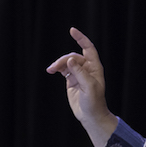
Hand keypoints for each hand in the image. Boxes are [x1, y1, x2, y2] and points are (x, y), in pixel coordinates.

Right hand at [46, 27, 116, 146]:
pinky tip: (51, 70)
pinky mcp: (71, 80)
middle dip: (63, 60)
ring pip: (66, 62)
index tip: (72, 30)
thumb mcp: (89, 87)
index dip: (81, 38)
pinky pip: (63, 69)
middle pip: (73, 56)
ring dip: (58, 64)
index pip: (88, 48)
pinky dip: (57, 68)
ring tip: (50, 69)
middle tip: (54, 67)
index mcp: (94, 67)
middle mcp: (87, 68)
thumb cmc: (94, 102)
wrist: (90, 115)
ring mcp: (78, 74)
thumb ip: (79, 72)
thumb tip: (69, 60)